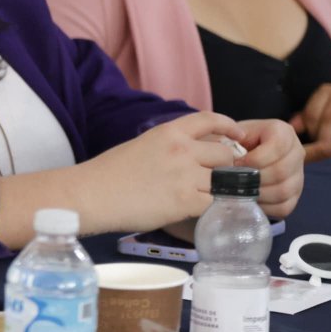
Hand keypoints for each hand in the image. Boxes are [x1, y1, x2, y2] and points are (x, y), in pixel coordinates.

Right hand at [79, 112, 244, 231]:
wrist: (91, 194)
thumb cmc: (107, 174)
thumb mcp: (141, 146)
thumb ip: (168, 148)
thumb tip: (189, 159)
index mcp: (169, 133)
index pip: (210, 120)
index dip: (230, 127)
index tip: (239, 136)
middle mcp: (182, 150)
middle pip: (225, 155)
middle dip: (224, 167)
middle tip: (214, 180)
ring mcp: (185, 175)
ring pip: (223, 181)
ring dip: (217, 190)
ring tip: (202, 198)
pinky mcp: (184, 201)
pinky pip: (213, 203)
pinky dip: (209, 208)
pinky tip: (196, 211)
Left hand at [233, 118, 306, 218]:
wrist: (235, 156)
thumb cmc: (229, 144)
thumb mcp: (228, 135)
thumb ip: (229, 141)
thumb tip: (233, 159)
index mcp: (282, 132)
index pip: (278, 146)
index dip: (255, 158)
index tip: (236, 164)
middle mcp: (296, 152)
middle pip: (281, 170)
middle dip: (253, 178)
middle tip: (234, 181)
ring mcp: (298, 175)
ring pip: (284, 190)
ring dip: (257, 193)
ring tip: (239, 191)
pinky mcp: (294, 195)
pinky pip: (284, 206)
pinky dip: (264, 207)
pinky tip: (249, 201)